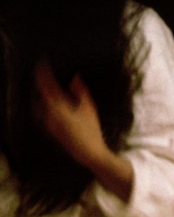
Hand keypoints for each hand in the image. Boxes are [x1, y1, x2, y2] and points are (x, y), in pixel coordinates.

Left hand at [34, 62, 132, 200]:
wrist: (88, 152)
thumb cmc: (91, 131)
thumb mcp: (90, 108)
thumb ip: (81, 91)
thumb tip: (75, 77)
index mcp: (58, 107)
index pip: (46, 86)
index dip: (43, 74)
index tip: (42, 63)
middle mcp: (49, 114)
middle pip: (40, 94)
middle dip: (41, 83)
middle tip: (44, 73)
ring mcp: (48, 123)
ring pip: (39, 104)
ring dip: (41, 94)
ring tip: (45, 86)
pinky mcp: (50, 129)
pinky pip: (42, 113)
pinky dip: (44, 105)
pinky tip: (49, 104)